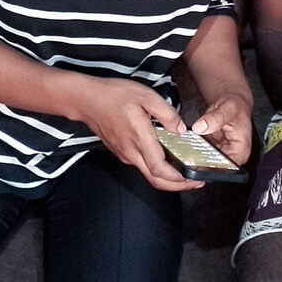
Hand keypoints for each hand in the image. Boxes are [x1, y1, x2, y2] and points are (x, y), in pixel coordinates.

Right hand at [69, 76, 201, 191]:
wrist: (86, 100)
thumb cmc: (113, 95)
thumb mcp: (146, 96)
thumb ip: (167, 114)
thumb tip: (181, 129)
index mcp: (140, 139)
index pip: (160, 170)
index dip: (178, 180)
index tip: (194, 180)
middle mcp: (131, 152)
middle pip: (155, 179)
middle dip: (177, 186)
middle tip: (196, 183)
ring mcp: (124, 154)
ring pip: (148, 174)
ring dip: (167, 177)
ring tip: (185, 170)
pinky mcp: (121, 151)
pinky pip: (141, 164)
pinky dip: (157, 168)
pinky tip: (167, 158)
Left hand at [191, 93, 253, 165]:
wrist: (232, 103)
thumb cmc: (237, 107)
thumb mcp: (228, 108)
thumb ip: (216, 118)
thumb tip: (201, 127)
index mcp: (240, 151)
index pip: (225, 168)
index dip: (209, 167)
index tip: (195, 161)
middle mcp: (231, 155)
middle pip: (212, 167)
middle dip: (198, 161)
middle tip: (185, 154)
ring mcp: (220, 153)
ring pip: (203, 162)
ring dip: (193, 156)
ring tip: (183, 148)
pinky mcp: (211, 150)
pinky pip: (199, 153)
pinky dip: (191, 149)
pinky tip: (185, 143)